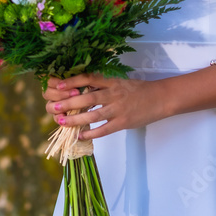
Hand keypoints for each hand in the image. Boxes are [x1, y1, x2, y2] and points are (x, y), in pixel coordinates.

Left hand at [42, 72, 167, 140]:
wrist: (160, 98)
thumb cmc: (139, 90)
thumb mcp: (120, 82)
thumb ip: (103, 86)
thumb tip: (82, 90)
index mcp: (112, 82)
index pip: (89, 79)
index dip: (73, 81)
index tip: (59, 85)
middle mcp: (113, 94)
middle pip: (87, 99)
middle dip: (69, 103)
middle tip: (54, 107)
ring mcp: (118, 109)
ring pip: (93, 115)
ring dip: (76, 120)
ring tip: (62, 122)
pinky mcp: (123, 122)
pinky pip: (105, 129)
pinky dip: (92, 133)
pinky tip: (81, 136)